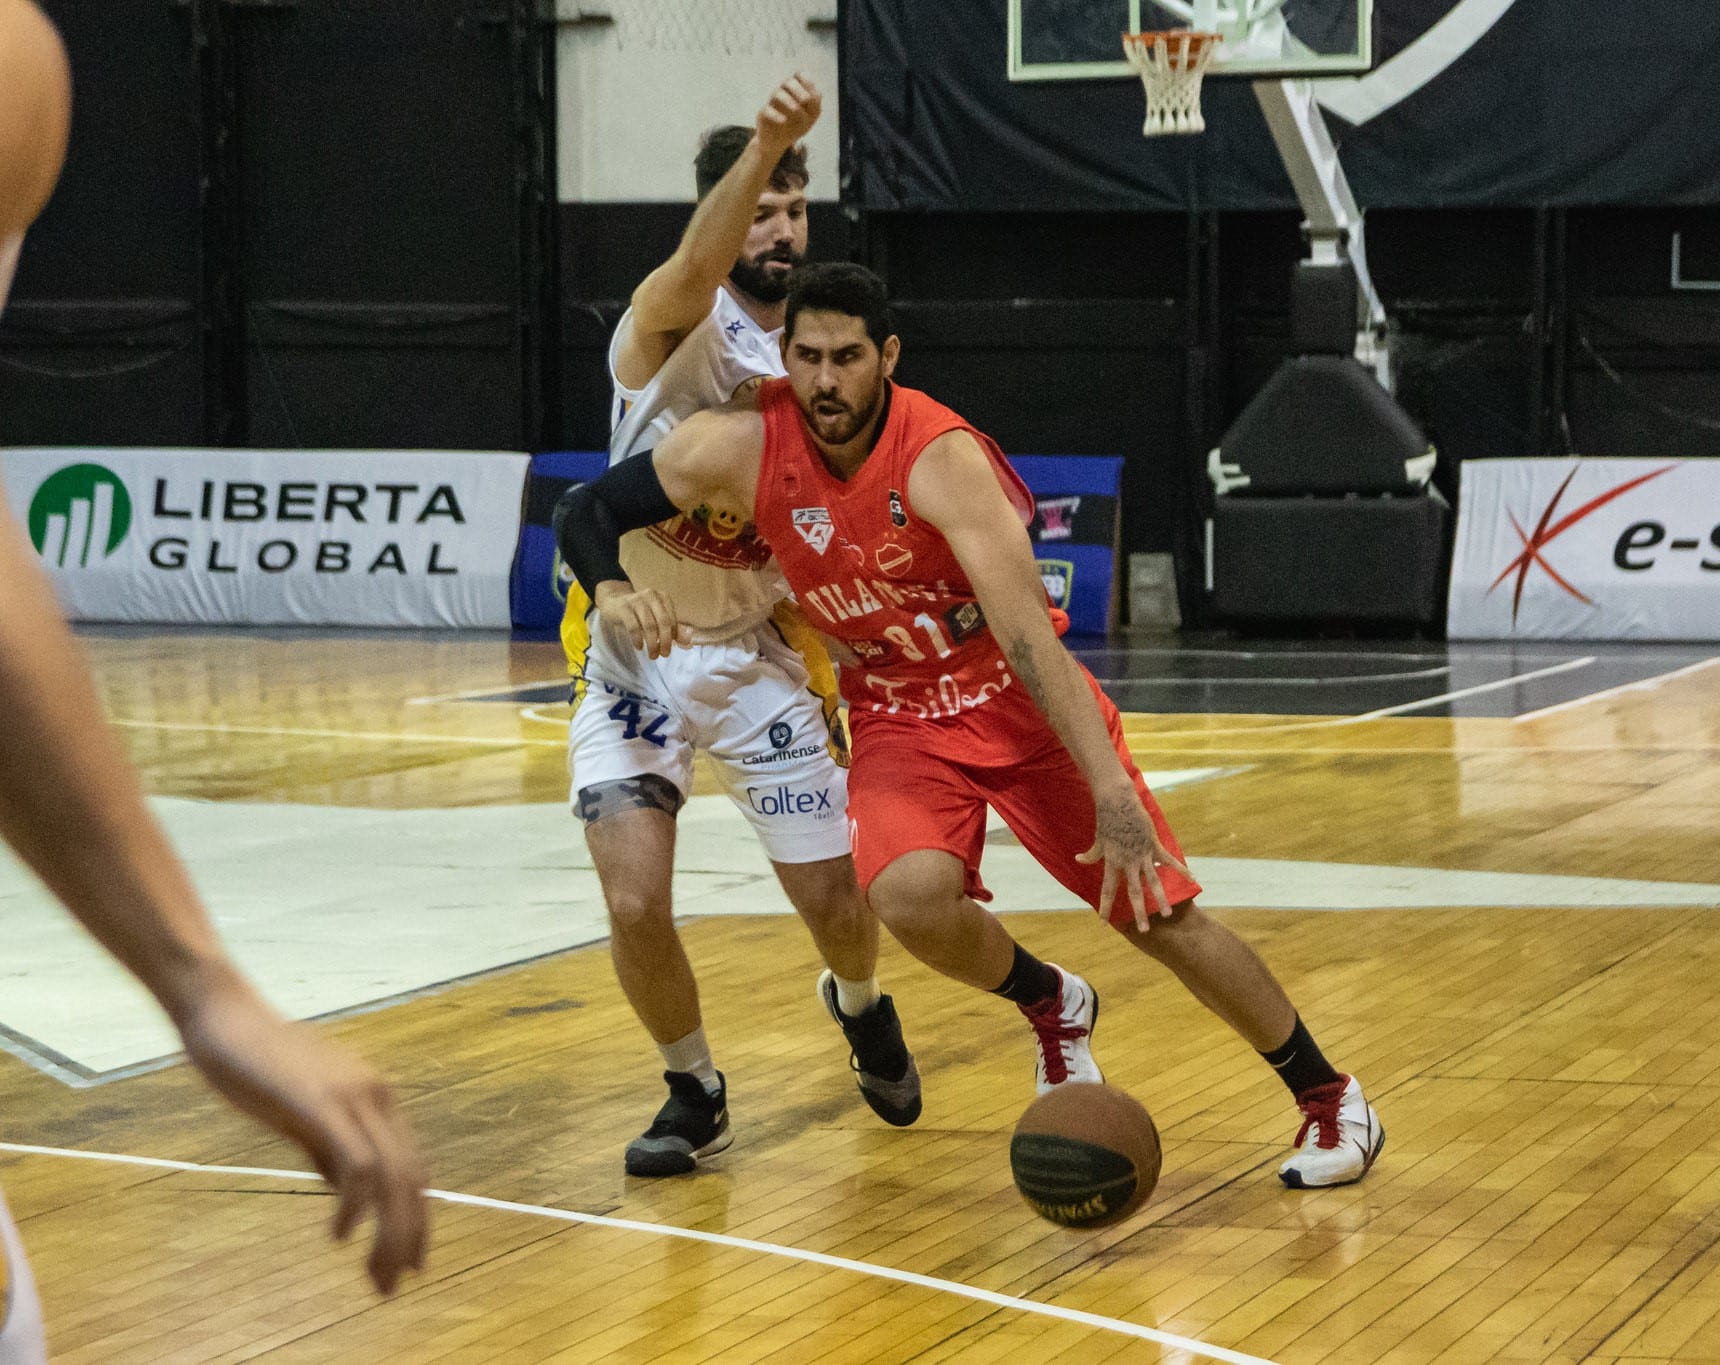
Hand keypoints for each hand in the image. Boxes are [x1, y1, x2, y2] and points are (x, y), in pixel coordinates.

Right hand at [174, 971, 427, 1295]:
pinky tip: (340, 1235)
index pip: (413, 1168)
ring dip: (388, 1233)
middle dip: (408, 1238)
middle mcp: (377, 1096)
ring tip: (374, 1275)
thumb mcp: (305, 1113)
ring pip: (391, 1176)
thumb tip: (349, 1192)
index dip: (416, 1219)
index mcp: (377, 1098)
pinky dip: (355, 1205)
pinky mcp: (322, 1102)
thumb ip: (329, 1149)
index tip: (410, 1262)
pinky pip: (357, 1162)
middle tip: (392, 1286)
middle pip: (411, 1179)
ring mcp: (354, 1096)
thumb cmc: (259, 1064)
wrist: (225, 1017)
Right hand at [595, 579, 690, 658]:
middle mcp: (651, 596)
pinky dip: (638, 639)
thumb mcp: (657, 618)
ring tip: (652, 655)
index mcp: (663, 597)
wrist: (614, 601)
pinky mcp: (623, 608)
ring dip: (652, 644)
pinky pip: (633, 626)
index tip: (670, 648)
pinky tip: (639, 647)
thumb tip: (688, 642)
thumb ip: (673, 629)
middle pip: (663, 622)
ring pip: (649, 625)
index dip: (673, 636)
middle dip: (665, 641)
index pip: (672, 619)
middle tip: (664, 655)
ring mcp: (636, 600)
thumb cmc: (640, 612)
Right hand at [756, 74, 820, 152]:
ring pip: (777, 94)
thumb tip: (813, 96)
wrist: (778, 142)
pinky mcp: (763, 114)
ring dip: (788, 100)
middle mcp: (783, 93)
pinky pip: (767, 110)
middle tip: (806, 100)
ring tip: (796, 109)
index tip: (812, 95)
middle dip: (798, 90)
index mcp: (795, 90)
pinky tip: (783, 121)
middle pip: (788, 82)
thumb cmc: (796, 126)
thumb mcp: (810, 117)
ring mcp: (772, 102)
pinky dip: (775, 114)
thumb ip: (815, 105)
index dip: (806, 82)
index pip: (800, 76)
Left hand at [1075, 783, 1191, 932]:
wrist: (1118, 801)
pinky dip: (1181, 870)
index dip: (1106, 907)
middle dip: (1138, 912)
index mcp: (1112, 862)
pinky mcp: (1154, 845)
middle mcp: (1128, 862)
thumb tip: (1078, 860)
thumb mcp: (1098, 840)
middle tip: (1143, 930)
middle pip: (1133, 892)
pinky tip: (1193, 880)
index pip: (1107, 890)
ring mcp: (1142, 854)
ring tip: (1168, 914)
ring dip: (1162, 899)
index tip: (1104, 923)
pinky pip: (1169, 861)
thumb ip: (1091, 854)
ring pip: (1153, 881)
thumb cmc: (1106, 820)